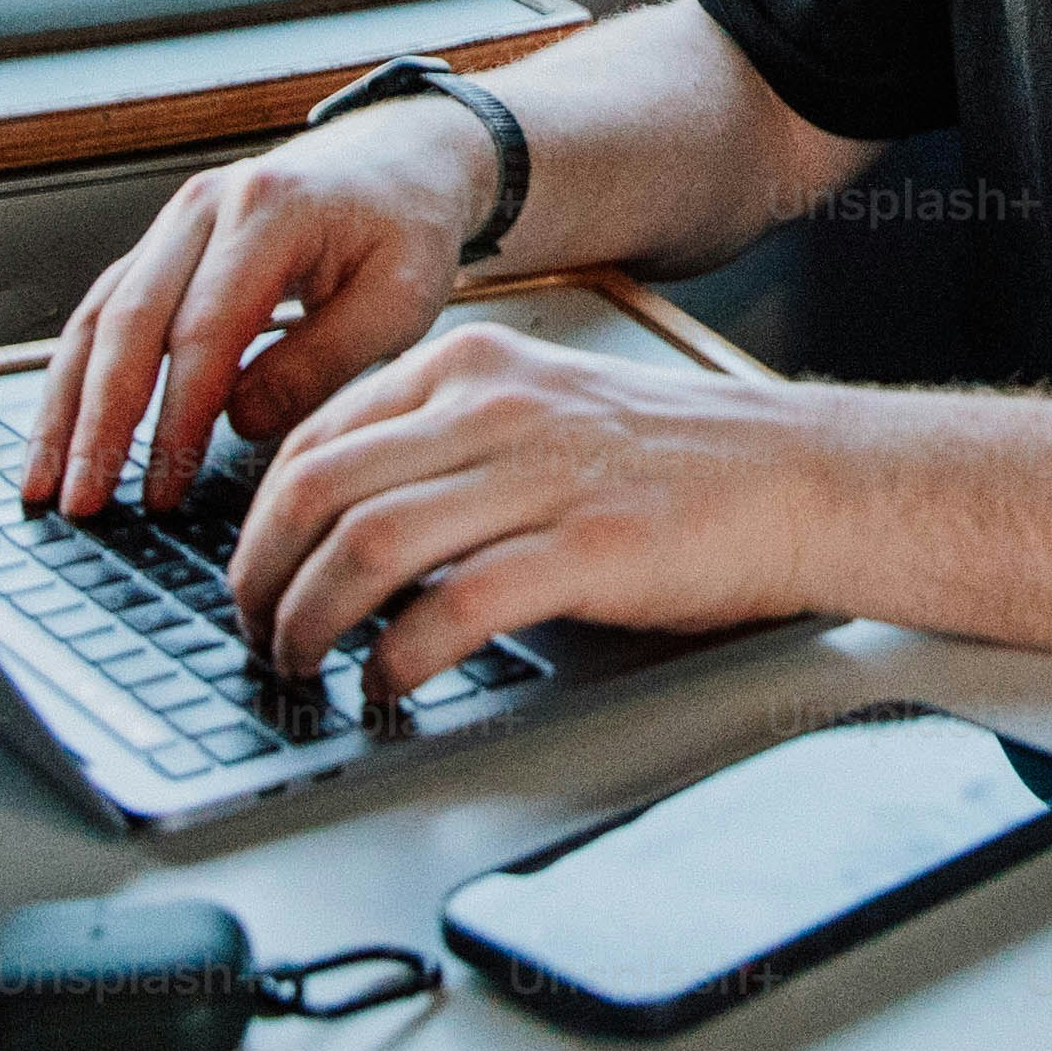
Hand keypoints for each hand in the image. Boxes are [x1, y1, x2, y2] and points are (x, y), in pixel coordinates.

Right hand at [17, 102, 497, 518]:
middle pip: (129, 320)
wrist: (401, 156)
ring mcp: (175, 222)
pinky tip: (59, 433)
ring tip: (43, 483)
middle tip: (82, 500)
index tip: (162, 489)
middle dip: (97, 419)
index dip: (177, 416)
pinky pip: (104, 311)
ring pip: (98, 316)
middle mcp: (205, 207)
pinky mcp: (163, 246)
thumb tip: (238, 425)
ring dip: (65, 404)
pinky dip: (76, 377)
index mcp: (269, 211)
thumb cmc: (407, 228)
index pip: (204, 329)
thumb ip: (322, 362)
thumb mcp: (399, 298)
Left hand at [225, 321, 833, 696]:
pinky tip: (389, 686)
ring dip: (308, 621)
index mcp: (473, 364)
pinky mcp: (583, 549)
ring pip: (365, 545)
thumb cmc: (675, 460)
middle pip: (315, 488)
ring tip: (301, 666)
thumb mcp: (543, 409)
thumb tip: (342, 517)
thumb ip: (448, 441)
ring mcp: (538, 474)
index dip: (255, 518)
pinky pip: (451, 608)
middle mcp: (492, 406)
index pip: (314, 434)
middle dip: (258, 575)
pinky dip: (398, 658)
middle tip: (252, 632)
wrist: (802, 476)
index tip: (249, 573)